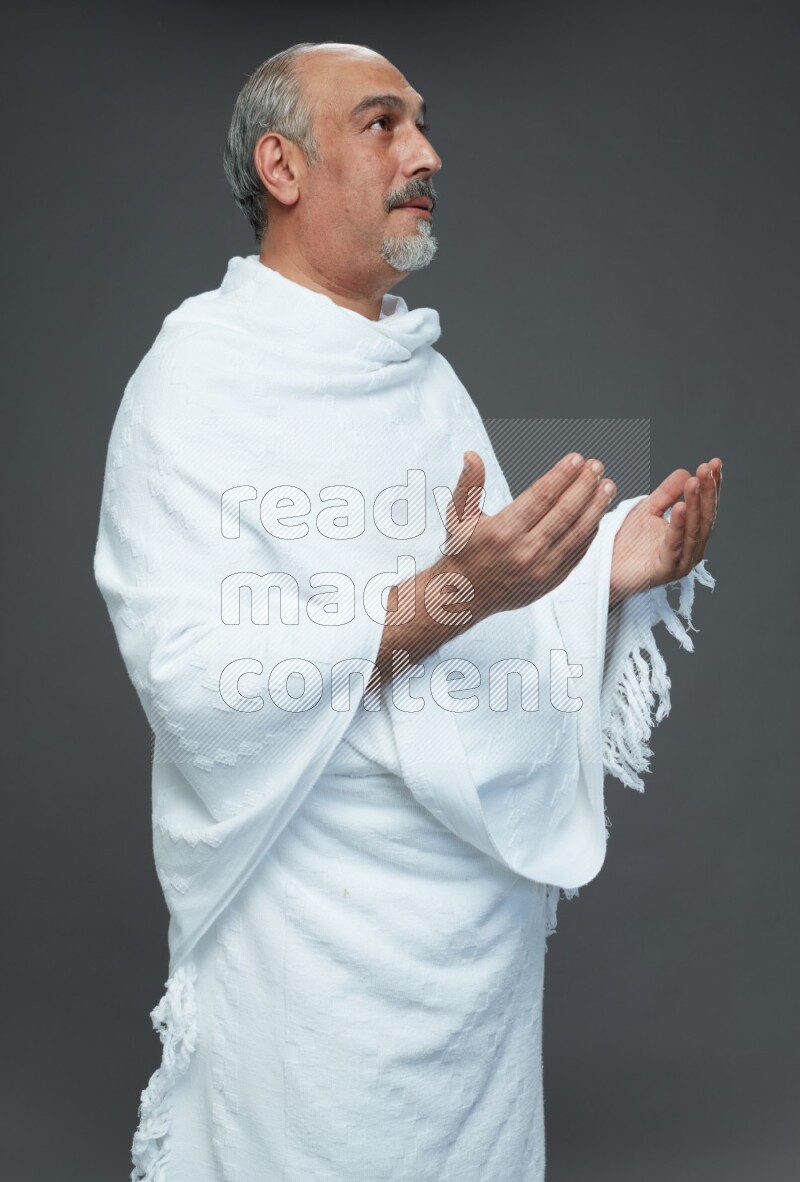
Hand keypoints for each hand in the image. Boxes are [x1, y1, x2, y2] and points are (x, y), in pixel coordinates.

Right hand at [441, 449, 617, 621]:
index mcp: (503, 531)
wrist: (465, 594)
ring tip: (606, 487)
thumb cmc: (463, 552)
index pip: (541, 496)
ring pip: (577, 532)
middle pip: (565, 512)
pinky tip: (596, 515)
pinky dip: (590, 533)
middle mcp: (525, 551)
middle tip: (596, 467)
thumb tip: (472, 456)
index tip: (576, 460)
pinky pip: (577, 553)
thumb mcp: (458, 516)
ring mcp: (541, 568)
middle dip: (585, 485)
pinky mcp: (550, 580)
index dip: (562, 475)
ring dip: (596, 507)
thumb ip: (469, 484)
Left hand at [609, 458, 721, 608]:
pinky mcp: (666, 570)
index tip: (714, 463)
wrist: (604, 568)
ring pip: (693, 530)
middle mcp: (691, 549)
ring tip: (696, 483)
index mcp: (690, 535)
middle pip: (704, 517)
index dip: (712, 485)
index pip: (705, 507)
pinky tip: (680, 507)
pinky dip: (678, 526)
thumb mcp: (648, 510)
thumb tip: (686, 472)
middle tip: (707, 468)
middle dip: (707, 492)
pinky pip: (674, 544)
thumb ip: (667, 494)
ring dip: (695, 505)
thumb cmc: (626, 543)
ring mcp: (681, 561)